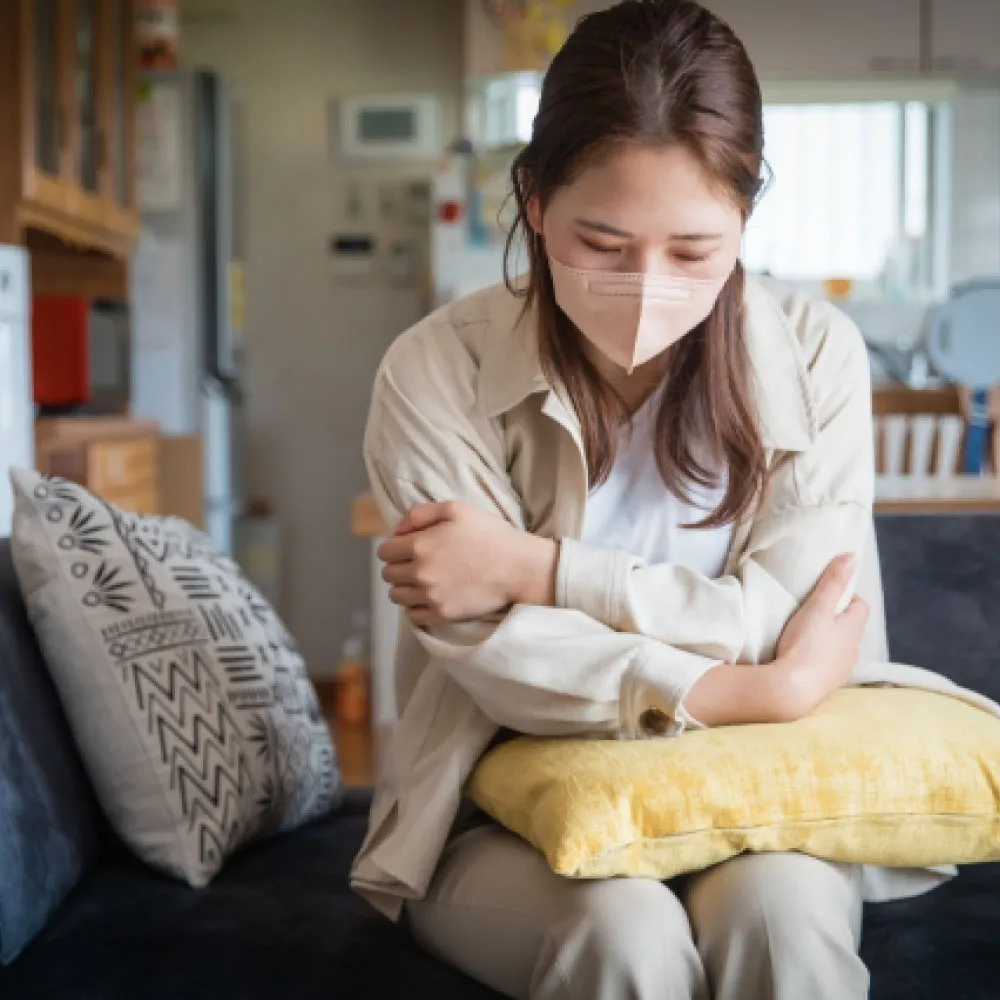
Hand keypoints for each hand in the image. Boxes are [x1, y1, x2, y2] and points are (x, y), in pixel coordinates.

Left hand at [377, 501, 557, 627]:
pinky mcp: (442, 614)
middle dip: (398, 566)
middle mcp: (420, 573)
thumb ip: (420, 513)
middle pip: (388, 574)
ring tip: (421, 581)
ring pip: (396, 596)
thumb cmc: (490, 534)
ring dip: (404, 587)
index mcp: (420, 545)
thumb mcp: (456, 509)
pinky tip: (429, 597)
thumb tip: (396, 529)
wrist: (519, 568)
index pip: (384, 551)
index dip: (394, 547)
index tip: (406, 547)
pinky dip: (415, 607)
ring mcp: (430, 596)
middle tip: (415, 563)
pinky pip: (412, 616)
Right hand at [773, 553, 869, 719]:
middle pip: (849, 627)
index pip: (860, 605)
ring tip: (803, 634)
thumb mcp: (817, 607)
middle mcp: (853, 650)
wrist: (792, 689)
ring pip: (838, 647)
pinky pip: (826, 664)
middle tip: (811, 611)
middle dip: (834, 617)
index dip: (846, 595)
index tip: (826, 592)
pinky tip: (800, 656)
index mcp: (854, 628)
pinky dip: (817, 657)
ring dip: (826, 639)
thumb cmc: (806, 644)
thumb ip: (833, 582)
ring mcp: (841, 669)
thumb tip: (852, 556)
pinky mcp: (825, 684)